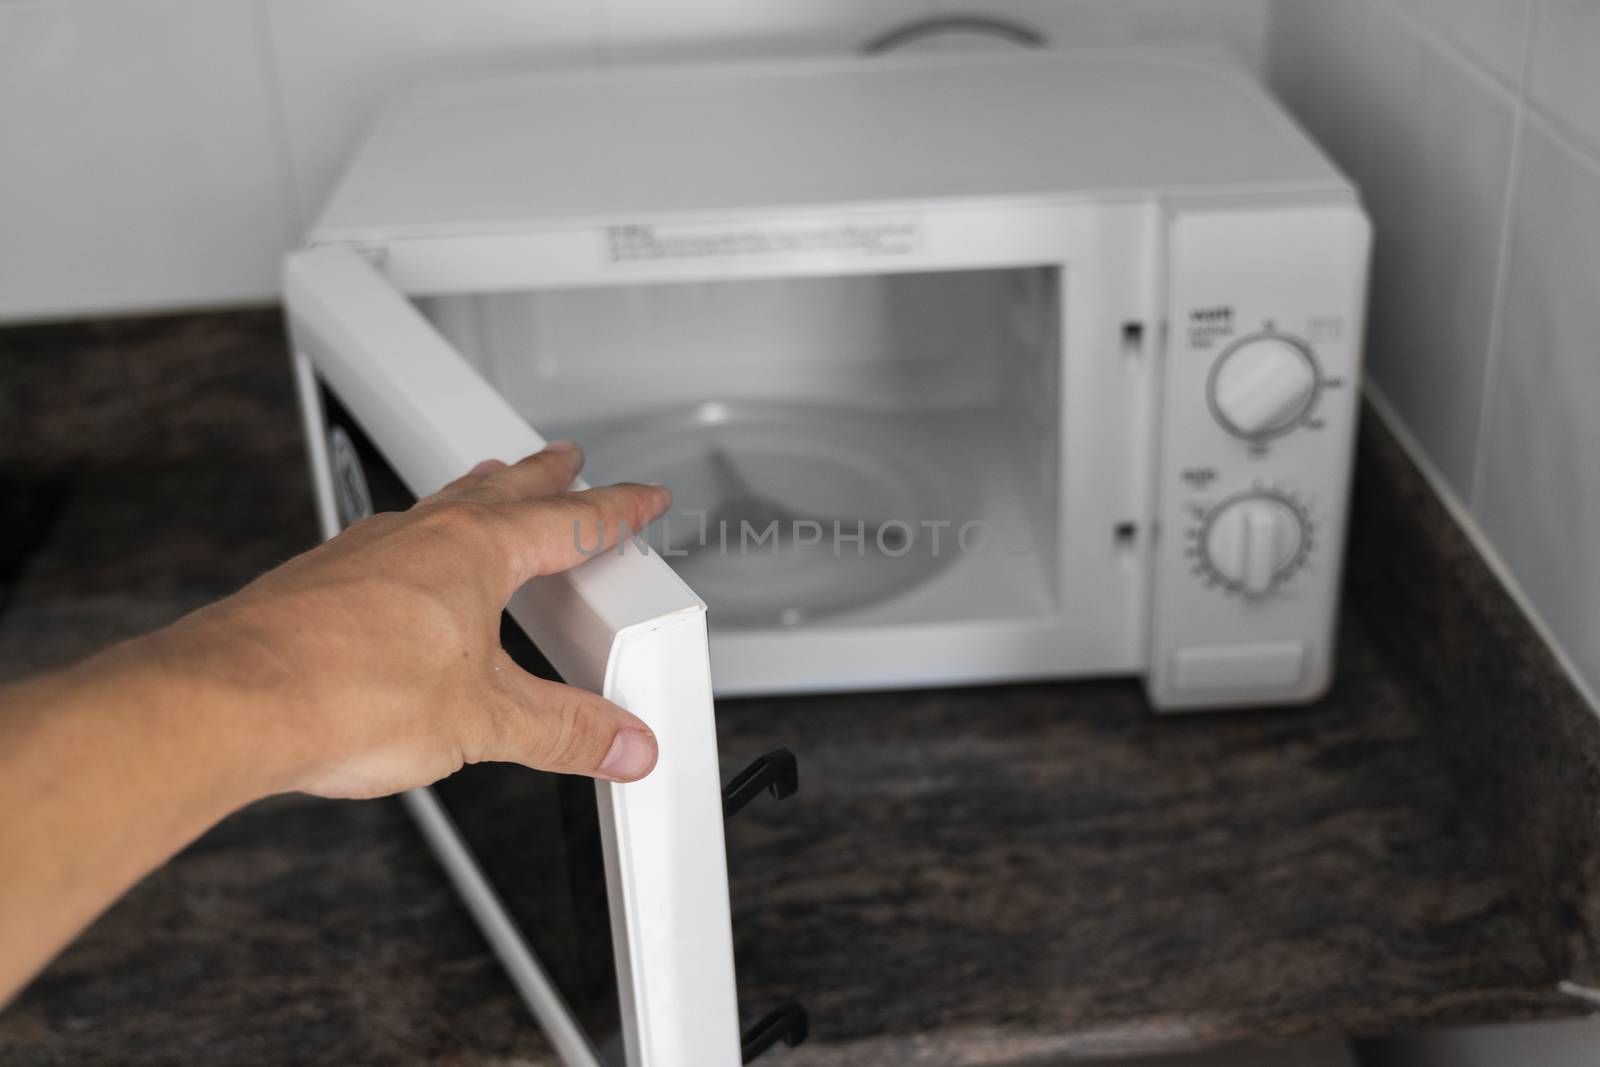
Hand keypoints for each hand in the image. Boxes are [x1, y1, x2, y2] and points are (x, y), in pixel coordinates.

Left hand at [147, 441, 670, 798]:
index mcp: (476, 550)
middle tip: (568, 460)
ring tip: (491, 493)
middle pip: (500, 487)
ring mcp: (363, 551)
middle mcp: (420, 534)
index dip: (617, 510)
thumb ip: (564, 732)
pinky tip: (407, 573)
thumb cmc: (344, 692)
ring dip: (476, 495)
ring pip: (437, 506)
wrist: (230, 703)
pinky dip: (418, 543)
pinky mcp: (318, 580)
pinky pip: (387, 542)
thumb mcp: (485, 721)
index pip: (569, 520)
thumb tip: (621, 742)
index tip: (642, 497)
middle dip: (543, 474)